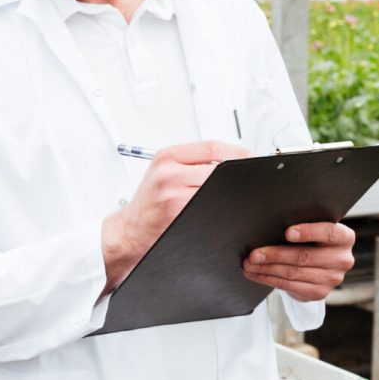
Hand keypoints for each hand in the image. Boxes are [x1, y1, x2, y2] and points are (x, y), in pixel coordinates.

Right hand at [101, 140, 248, 290]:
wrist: (129, 232)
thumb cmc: (148, 205)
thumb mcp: (163, 172)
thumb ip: (193, 163)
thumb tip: (234, 160)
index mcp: (167, 157)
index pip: (212, 147)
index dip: (237, 153)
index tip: (249, 159)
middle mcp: (169, 174)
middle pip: (219, 168)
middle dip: (236, 177)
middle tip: (246, 182)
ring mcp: (174, 196)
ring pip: (218, 190)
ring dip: (231, 195)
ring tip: (231, 199)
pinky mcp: (179, 216)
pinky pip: (212, 210)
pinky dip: (222, 211)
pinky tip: (221, 214)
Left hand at [243, 220, 354, 300]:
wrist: (320, 265)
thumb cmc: (313, 239)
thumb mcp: (314, 228)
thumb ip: (303, 225)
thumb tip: (271, 224)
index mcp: (344, 238)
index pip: (329, 233)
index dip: (308, 232)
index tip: (287, 232)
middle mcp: (342, 259)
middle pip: (304, 256)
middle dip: (275, 255)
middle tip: (254, 254)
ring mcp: (332, 279)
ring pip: (293, 273)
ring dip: (267, 269)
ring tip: (249, 263)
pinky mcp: (319, 293)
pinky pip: (289, 286)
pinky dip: (269, 279)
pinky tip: (256, 273)